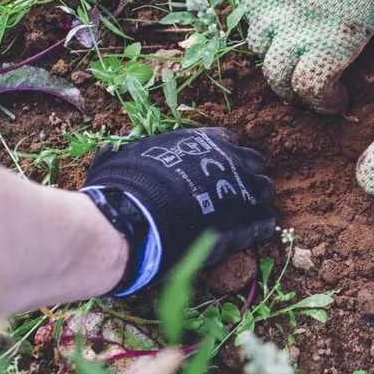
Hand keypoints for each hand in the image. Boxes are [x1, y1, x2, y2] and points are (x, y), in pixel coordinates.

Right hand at [82, 128, 274, 295]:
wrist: (137, 220)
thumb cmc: (126, 186)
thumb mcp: (127, 156)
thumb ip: (135, 154)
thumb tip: (109, 152)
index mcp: (206, 141)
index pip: (229, 140)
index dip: (224, 155)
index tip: (215, 167)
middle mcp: (231, 161)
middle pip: (253, 163)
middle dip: (246, 175)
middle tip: (233, 191)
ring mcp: (242, 191)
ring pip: (264, 191)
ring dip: (256, 199)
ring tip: (244, 213)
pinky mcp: (245, 224)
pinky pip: (263, 223)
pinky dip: (259, 227)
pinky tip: (251, 233)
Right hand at [238, 0, 373, 113]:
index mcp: (332, 40)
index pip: (309, 89)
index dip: (322, 101)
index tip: (337, 97)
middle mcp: (294, 27)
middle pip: (278, 77)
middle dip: (294, 88)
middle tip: (310, 81)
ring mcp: (273, 2)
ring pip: (258, 48)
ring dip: (274, 56)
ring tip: (292, 50)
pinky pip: (246, 13)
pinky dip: (259, 24)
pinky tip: (277, 18)